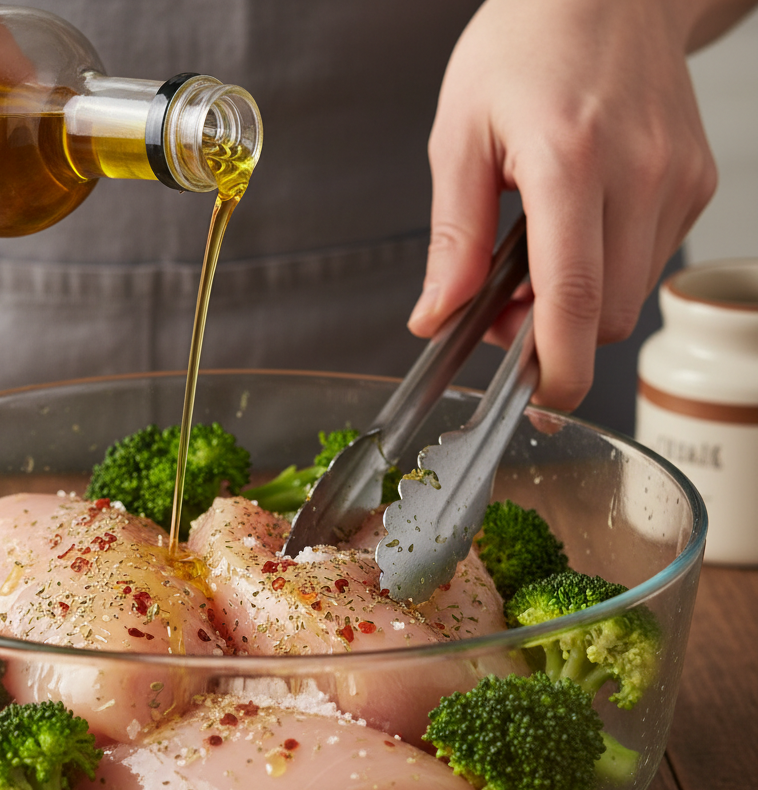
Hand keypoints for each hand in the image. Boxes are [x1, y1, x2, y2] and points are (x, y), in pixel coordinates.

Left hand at [408, 0, 721, 411]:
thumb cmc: (525, 45)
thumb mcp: (460, 135)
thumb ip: (452, 237)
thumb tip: (436, 315)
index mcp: (570, 163)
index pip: (575, 300)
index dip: (557, 369)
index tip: (537, 400)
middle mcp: (639, 174)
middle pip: (605, 317)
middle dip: (552, 335)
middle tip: (502, 304)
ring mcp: (678, 179)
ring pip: (629, 297)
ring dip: (578, 304)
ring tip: (535, 255)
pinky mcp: (696, 182)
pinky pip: (650, 262)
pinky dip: (607, 269)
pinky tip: (577, 228)